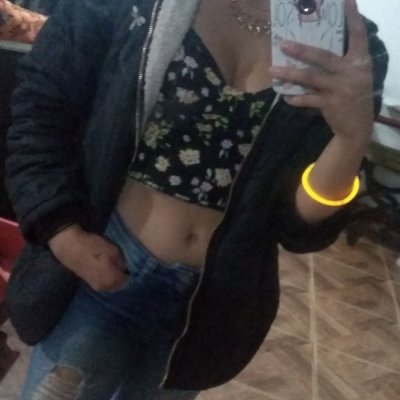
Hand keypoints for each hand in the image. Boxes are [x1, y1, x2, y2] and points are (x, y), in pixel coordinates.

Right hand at [48, 224, 128, 291]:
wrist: (69, 247)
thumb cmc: (94, 247)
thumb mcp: (114, 251)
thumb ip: (122, 263)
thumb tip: (125, 269)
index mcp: (112, 280)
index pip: (128, 281)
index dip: (130, 274)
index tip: (131, 267)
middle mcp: (105, 288)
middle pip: (119, 286)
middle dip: (122, 278)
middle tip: (123, 266)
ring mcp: (96, 287)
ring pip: (111, 286)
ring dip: (114, 279)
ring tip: (114, 267)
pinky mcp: (89, 283)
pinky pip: (103, 284)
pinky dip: (107, 278)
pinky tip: (106, 269)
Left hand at [269, 0, 373, 143]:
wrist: (357, 127)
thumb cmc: (353, 97)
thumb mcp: (354, 76)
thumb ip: (339, 64)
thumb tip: (310, 53)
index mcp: (360, 61)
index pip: (358, 35)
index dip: (352, 17)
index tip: (345, 1)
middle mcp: (351, 72)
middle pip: (323, 57)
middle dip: (302, 50)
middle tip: (283, 44)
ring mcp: (340, 89)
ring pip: (310, 78)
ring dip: (289, 74)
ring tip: (272, 70)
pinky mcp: (330, 104)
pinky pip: (307, 99)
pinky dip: (295, 98)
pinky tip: (285, 96)